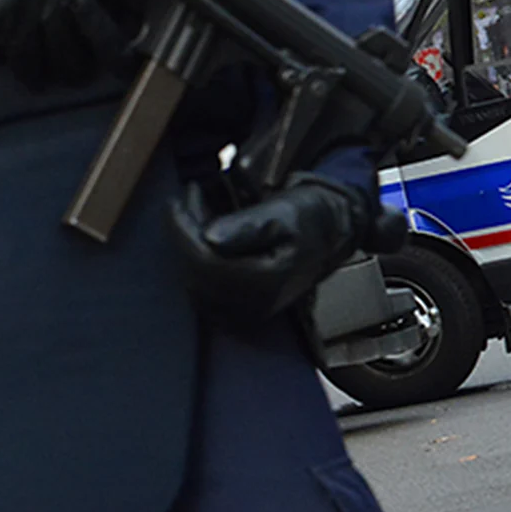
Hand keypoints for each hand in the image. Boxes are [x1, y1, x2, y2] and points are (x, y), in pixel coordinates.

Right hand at [0, 0, 141, 88]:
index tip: (135, 16)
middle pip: (101, 24)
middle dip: (114, 52)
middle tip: (120, 67)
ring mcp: (35, 1)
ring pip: (66, 51)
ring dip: (73, 70)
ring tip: (74, 76)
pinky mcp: (9, 23)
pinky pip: (29, 60)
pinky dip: (32, 75)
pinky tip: (36, 81)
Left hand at [168, 175, 372, 318]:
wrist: (331, 234)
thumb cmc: (309, 217)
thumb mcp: (284, 211)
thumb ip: (248, 226)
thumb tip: (209, 237)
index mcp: (268, 280)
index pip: (206, 260)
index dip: (184, 230)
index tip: (179, 200)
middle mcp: (256, 304)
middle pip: (196, 272)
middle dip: (182, 233)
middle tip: (185, 201)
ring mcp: (248, 311)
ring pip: (193, 281)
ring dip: (185, 246)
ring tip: (192, 214)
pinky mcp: (242, 310)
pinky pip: (201, 290)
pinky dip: (192, 262)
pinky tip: (198, 237)